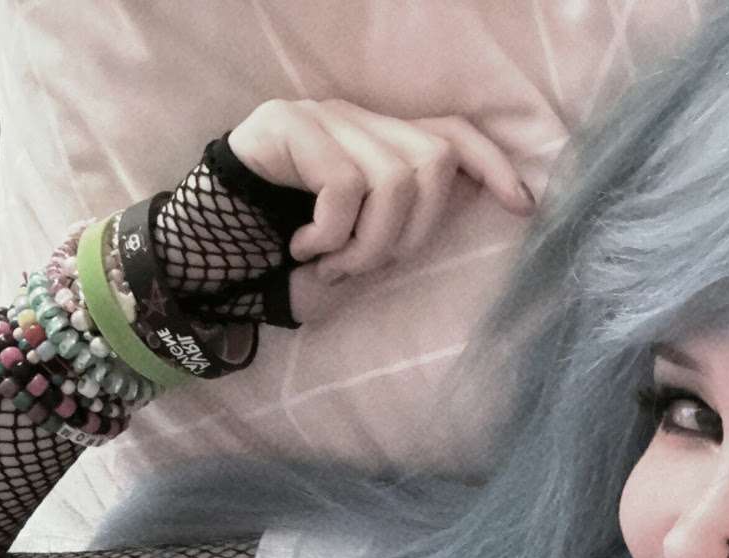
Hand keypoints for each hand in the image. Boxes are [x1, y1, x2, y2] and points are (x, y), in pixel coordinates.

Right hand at [225, 98, 536, 323]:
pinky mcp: (291, 126)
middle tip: (365, 268)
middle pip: (433, 164)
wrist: (206, 237)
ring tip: (334, 266)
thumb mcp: (356, 242)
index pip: (453, 133)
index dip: (492, 166)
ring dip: (369, 244)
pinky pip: (344, 185)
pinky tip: (304, 249)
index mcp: (382, 143)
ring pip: (394, 178)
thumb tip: (470, 218)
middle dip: (413, 234)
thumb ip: (403, 226)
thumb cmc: (286, 244)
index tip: (522, 207)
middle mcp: (361, 120)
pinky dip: (332, 234)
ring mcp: (326, 117)